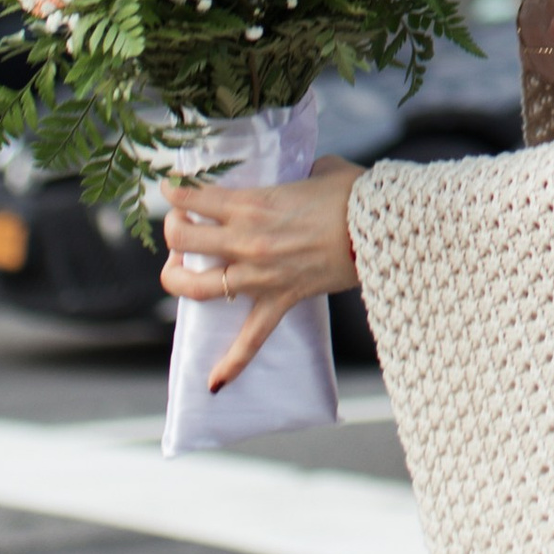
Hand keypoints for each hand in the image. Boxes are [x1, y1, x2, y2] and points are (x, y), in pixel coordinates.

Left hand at [159, 155, 362, 390]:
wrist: (382, 228)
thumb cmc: (354, 193)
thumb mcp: (317, 169)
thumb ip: (296, 172)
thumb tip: (299, 174)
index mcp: (251, 203)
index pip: (193, 198)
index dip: (174, 191)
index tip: (170, 189)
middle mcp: (246, 239)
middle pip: (183, 240)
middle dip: (173, 230)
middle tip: (180, 227)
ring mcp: (260, 274)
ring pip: (198, 287)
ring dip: (177, 281)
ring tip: (177, 275)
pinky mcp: (281, 300)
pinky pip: (251, 339)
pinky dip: (232, 362)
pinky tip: (213, 383)